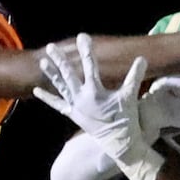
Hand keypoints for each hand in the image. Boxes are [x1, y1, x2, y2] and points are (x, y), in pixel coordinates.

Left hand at [34, 34, 162, 179]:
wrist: (119, 143)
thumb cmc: (126, 119)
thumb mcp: (130, 96)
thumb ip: (134, 76)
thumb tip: (142, 58)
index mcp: (95, 91)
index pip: (90, 65)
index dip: (86, 50)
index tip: (82, 36)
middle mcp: (81, 97)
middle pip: (68, 74)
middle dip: (60, 60)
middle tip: (51, 47)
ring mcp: (75, 107)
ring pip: (60, 87)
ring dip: (51, 74)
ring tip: (42, 62)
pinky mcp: (73, 115)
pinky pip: (58, 105)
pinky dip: (47, 98)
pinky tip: (36, 90)